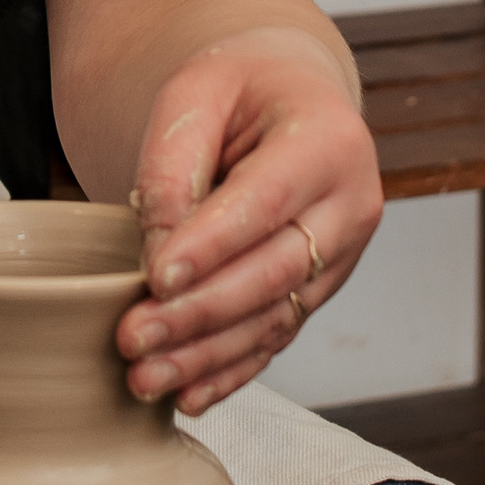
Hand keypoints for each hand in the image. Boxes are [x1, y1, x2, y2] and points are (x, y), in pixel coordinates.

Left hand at [115, 28, 382, 418]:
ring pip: (275, 317)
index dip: (212, 245)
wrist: (289, 98)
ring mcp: (342, 255)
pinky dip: (232, 371)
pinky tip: (188, 395)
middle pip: (273, 272)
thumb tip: (158, 246)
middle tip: (132, 336)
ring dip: (208, 355)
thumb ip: (174, 162)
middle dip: (199, 313)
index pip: (267, 201)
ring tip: (144, 377)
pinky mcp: (320, 288)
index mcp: (329, 140)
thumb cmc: (241, 89)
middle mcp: (351, 204)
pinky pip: (277, 337)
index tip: (155, 277)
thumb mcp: (197, 91)